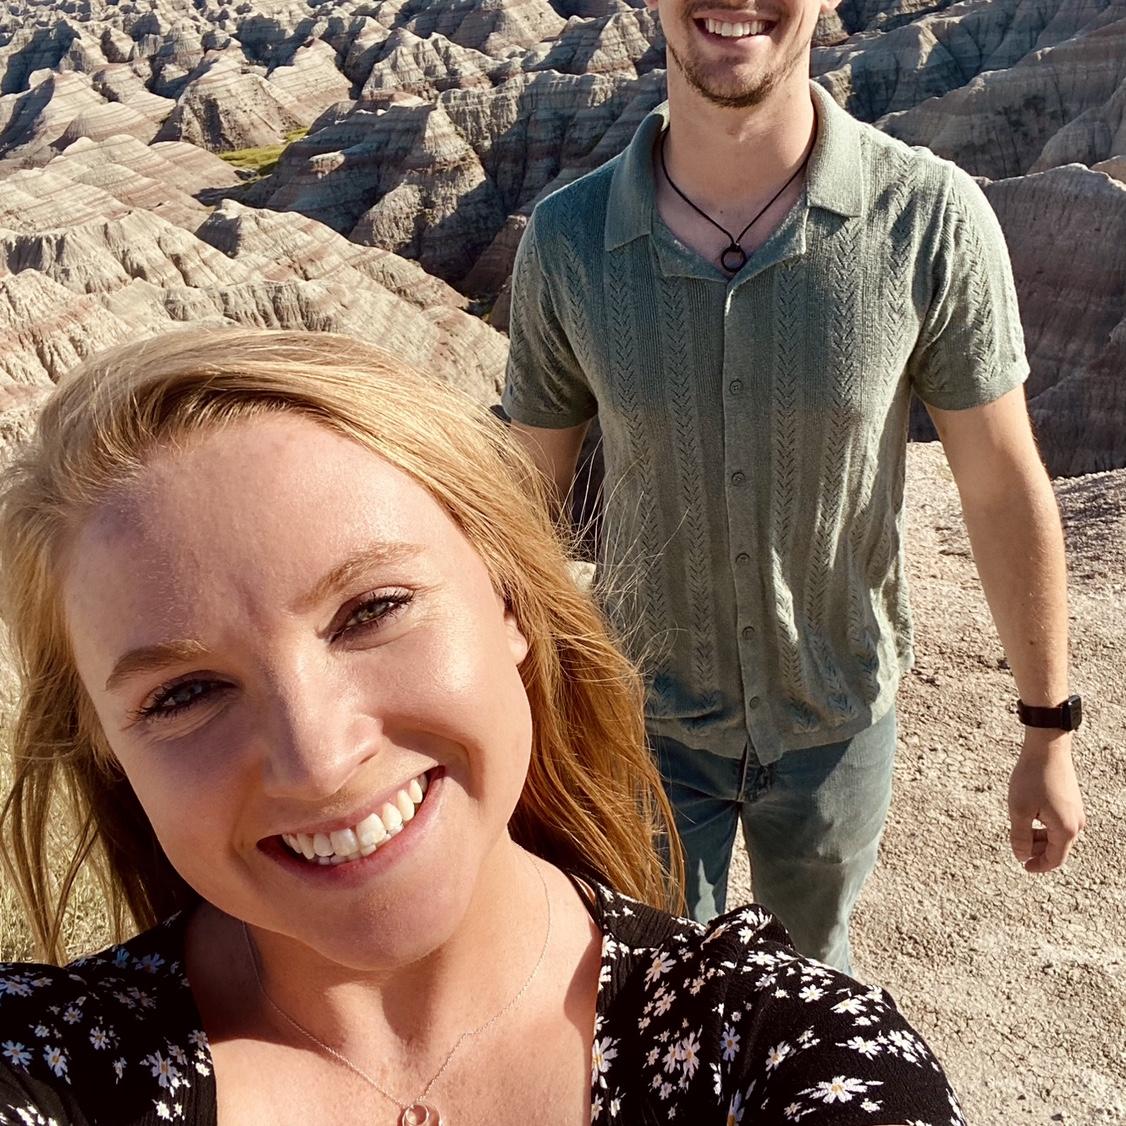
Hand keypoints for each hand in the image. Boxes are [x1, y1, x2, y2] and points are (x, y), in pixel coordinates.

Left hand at [1007, 729, 1085, 871]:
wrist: (1047, 748)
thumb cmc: (1032, 778)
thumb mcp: (1019, 810)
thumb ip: (1020, 837)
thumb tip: (1021, 856)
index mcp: (1065, 829)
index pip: (1055, 859)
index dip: (1038, 866)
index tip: (1023, 866)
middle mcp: (1076, 823)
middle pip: (1057, 848)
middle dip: (1037, 851)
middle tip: (1017, 847)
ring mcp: (1076, 811)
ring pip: (1057, 835)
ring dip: (1039, 838)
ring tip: (1019, 831)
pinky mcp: (1072, 801)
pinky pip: (1059, 822)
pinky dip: (1044, 826)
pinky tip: (1028, 817)